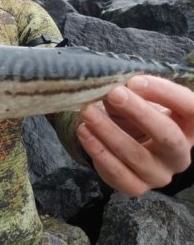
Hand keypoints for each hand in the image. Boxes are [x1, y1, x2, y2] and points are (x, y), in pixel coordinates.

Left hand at [76, 75, 192, 195]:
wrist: (123, 143)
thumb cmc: (135, 115)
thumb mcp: (137, 100)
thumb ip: (129, 93)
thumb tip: (112, 91)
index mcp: (189, 126)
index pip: (190, 107)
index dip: (164, 92)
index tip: (134, 80)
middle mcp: (180, 154)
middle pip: (168, 135)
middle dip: (138, 112)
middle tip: (113, 94)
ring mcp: (160, 174)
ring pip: (137, 155)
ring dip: (109, 131)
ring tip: (88, 112)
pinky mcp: (137, 186)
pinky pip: (117, 172)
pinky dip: (97, 151)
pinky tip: (84, 131)